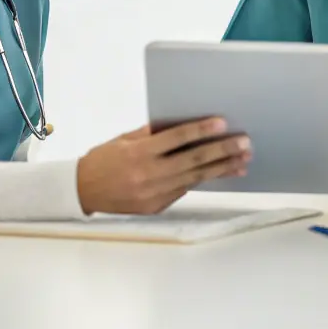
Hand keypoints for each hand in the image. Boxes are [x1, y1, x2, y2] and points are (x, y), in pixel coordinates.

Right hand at [76, 118, 250, 214]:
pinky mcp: (157, 206)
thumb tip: (183, 122)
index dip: (201, 130)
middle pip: (193, 160)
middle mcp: (149, 174)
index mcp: (140, 153)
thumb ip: (154, 132)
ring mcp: (154, 193)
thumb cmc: (104, 159)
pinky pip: (184, 189)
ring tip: (242, 161)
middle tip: (244, 143)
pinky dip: (203, 179)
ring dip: (222, 169)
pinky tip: (221, 172)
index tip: (222, 123)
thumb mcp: (126, 139)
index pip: (177, 138)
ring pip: (195, 178)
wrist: (83, 191)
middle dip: (222, 151)